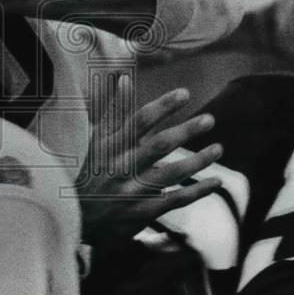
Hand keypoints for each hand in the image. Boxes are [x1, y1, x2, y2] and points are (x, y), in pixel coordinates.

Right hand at [76, 76, 222, 248]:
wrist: (75, 215)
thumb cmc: (88, 170)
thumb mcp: (95, 139)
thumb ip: (113, 110)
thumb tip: (125, 79)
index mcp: (111, 145)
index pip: (139, 120)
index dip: (163, 106)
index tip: (185, 93)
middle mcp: (122, 166)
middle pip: (159, 146)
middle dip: (186, 131)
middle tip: (209, 120)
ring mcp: (132, 190)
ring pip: (171, 174)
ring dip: (198, 161)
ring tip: (218, 149)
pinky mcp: (142, 211)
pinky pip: (175, 200)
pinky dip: (197, 191)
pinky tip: (215, 181)